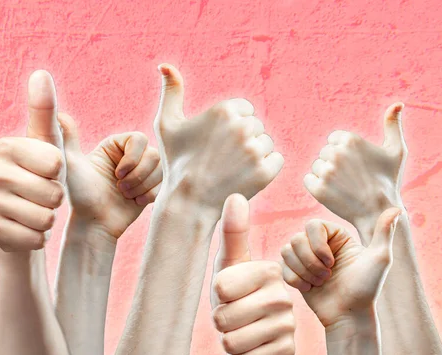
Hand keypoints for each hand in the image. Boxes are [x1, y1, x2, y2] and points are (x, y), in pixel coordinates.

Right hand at [0, 71, 64, 251]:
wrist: (23, 220)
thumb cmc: (41, 178)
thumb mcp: (50, 146)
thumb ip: (46, 112)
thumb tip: (40, 73)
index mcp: (6, 146)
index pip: (55, 163)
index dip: (60, 173)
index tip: (47, 172)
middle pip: (52, 194)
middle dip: (56, 200)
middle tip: (42, 196)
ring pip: (44, 218)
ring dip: (48, 220)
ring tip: (36, 212)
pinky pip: (33, 239)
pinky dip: (38, 238)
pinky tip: (27, 229)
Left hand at [58, 114, 161, 238]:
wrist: (94, 223)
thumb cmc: (80, 195)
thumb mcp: (72, 164)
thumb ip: (68, 138)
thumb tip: (59, 114)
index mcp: (116, 145)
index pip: (139, 139)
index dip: (132, 158)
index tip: (117, 173)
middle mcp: (132, 155)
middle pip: (154, 154)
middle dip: (138, 175)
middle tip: (120, 188)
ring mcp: (144, 172)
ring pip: (161, 169)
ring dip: (142, 186)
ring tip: (125, 195)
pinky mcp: (152, 187)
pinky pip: (164, 185)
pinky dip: (149, 195)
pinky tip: (134, 202)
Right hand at [154, 64, 283, 215]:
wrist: (187, 201)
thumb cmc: (176, 162)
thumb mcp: (166, 124)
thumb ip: (171, 91)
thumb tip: (164, 65)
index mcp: (224, 109)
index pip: (245, 110)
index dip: (231, 128)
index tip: (215, 144)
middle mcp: (242, 126)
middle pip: (256, 127)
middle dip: (242, 141)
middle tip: (221, 159)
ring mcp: (254, 150)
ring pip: (266, 144)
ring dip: (254, 155)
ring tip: (231, 169)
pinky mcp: (265, 172)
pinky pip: (276, 160)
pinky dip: (265, 169)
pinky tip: (244, 176)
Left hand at [211, 194, 295, 354]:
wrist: (254, 338)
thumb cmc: (235, 296)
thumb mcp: (228, 265)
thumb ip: (232, 233)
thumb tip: (235, 194)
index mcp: (269, 270)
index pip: (221, 287)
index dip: (217, 295)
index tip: (230, 293)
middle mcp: (283, 296)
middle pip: (223, 317)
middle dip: (219, 322)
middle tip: (233, 317)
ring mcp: (289, 326)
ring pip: (231, 342)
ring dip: (228, 342)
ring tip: (240, 332)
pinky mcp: (287, 353)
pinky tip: (250, 350)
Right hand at [281, 208, 400, 327]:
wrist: (348, 316)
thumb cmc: (366, 288)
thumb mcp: (379, 258)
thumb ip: (384, 232)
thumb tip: (396, 208)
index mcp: (335, 236)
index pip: (312, 225)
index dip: (317, 245)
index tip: (332, 262)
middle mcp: (318, 244)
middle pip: (296, 239)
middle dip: (310, 262)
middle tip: (327, 276)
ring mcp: (304, 258)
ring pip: (286, 251)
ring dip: (303, 271)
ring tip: (319, 283)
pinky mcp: (294, 272)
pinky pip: (281, 267)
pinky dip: (295, 280)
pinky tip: (309, 289)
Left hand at [304, 103, 405, 236]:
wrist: (380, 211)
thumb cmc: (389, 180)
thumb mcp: (397, 150)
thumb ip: (393, 125)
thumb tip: (398, 103)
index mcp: (350, 139)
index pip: (333, 140)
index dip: (344, 153)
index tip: (355, 165)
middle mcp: (336, 153)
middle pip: (324, 153)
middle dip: (335, 164)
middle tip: (351, 178)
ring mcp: (326, 171)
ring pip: (316, 167)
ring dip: (325, 175)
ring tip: (343, 185)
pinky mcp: (317, 189)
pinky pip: (308, 180)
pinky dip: (316, 186)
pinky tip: (333, 192)